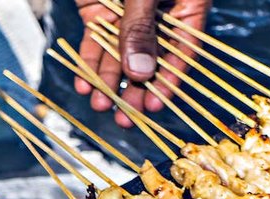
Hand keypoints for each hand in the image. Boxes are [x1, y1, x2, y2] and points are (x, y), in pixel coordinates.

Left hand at [74, 0, 211, 127]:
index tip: (154, 105)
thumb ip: (140, 28)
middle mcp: (157, 15)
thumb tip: (139, 73)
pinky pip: (93, 41)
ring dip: (108, 81)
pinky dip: (88, 62)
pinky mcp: (98, 11)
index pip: (181, 51)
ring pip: (117, 54)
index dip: (167, 80)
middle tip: (126, 117)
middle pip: (148, 59)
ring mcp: (125, 14)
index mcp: (185, 5)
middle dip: (134, 89)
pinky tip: (84, 84)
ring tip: (101, 104)